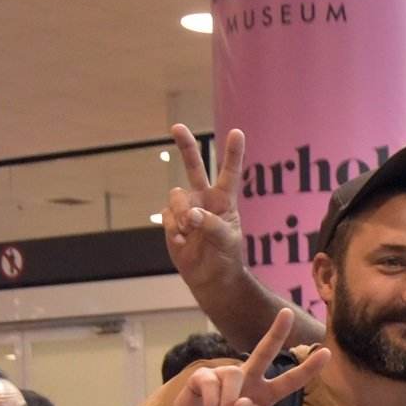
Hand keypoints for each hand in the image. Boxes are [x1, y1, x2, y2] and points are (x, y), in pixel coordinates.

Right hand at [164, 124, 246, 289]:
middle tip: (177, 127)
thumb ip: (211, 224)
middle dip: (185, 146)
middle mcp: (204, 199)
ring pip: (176, 196)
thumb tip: (190, 214)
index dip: (234, 152)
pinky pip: (167, 217)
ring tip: (190, 231)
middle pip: (194, 167)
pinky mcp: (172, 220)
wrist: (210, 278)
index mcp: (225, 200)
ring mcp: (186, 208)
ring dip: (182, 214)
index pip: (230, 172)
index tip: (238, 132)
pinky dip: (174, 230)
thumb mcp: (227, 240)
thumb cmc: (226, 257)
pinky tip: (183, 243)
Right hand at [165, 309, 327, 405]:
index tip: (326, 352)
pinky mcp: (201, 378)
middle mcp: (246, 380)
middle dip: (276, 333)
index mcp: (264, 395)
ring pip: (234, 375)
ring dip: (228, 402)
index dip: (307, 369)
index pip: (289, 381)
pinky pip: (211, 383)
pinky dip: (212, 404)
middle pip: (263, 352)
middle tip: (288, 312)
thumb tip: (242, 401)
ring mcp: (223, 376)